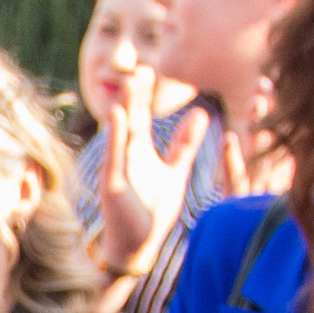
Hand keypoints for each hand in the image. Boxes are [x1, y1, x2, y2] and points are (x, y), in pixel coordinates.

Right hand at [95, 67, 210, 278]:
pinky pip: (115, 158)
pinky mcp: (112, 186)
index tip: (152, 68)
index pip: (143, 116)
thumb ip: (185, 144)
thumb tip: (201, 113)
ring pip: (122, 134)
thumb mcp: (174, 172)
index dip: (147, 94)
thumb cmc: (152, 211)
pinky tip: (118, 116)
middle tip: (140, 67)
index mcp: (139, 151)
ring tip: (130, 85)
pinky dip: (116, 138)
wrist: (136, 245)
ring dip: (126, 109)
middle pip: (132, 119)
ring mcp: (117, 170)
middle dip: (136, 95)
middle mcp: (125, 156)